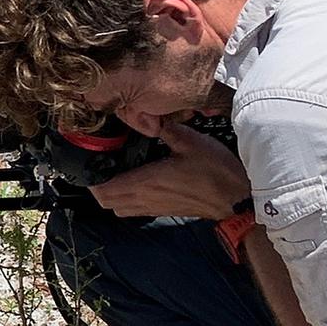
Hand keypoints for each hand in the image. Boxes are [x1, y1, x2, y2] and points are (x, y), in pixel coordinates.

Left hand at [89, 119, 249, 220]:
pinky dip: (127, 200)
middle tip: (98, 167)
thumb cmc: (216, 172)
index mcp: (145, 183)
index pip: (104, 191)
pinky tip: (135, 182)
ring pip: (119, 208)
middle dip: (97, 187)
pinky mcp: (165, 211)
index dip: (90, 181)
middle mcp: (145, 198)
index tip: (87, 165)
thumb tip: (146, 115)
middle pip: (107, 202)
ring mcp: (155, 208)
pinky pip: (135, 210)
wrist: (239, 199)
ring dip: (111, 195)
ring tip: (112, 174)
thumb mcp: (191, 141)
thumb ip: (166, 129)